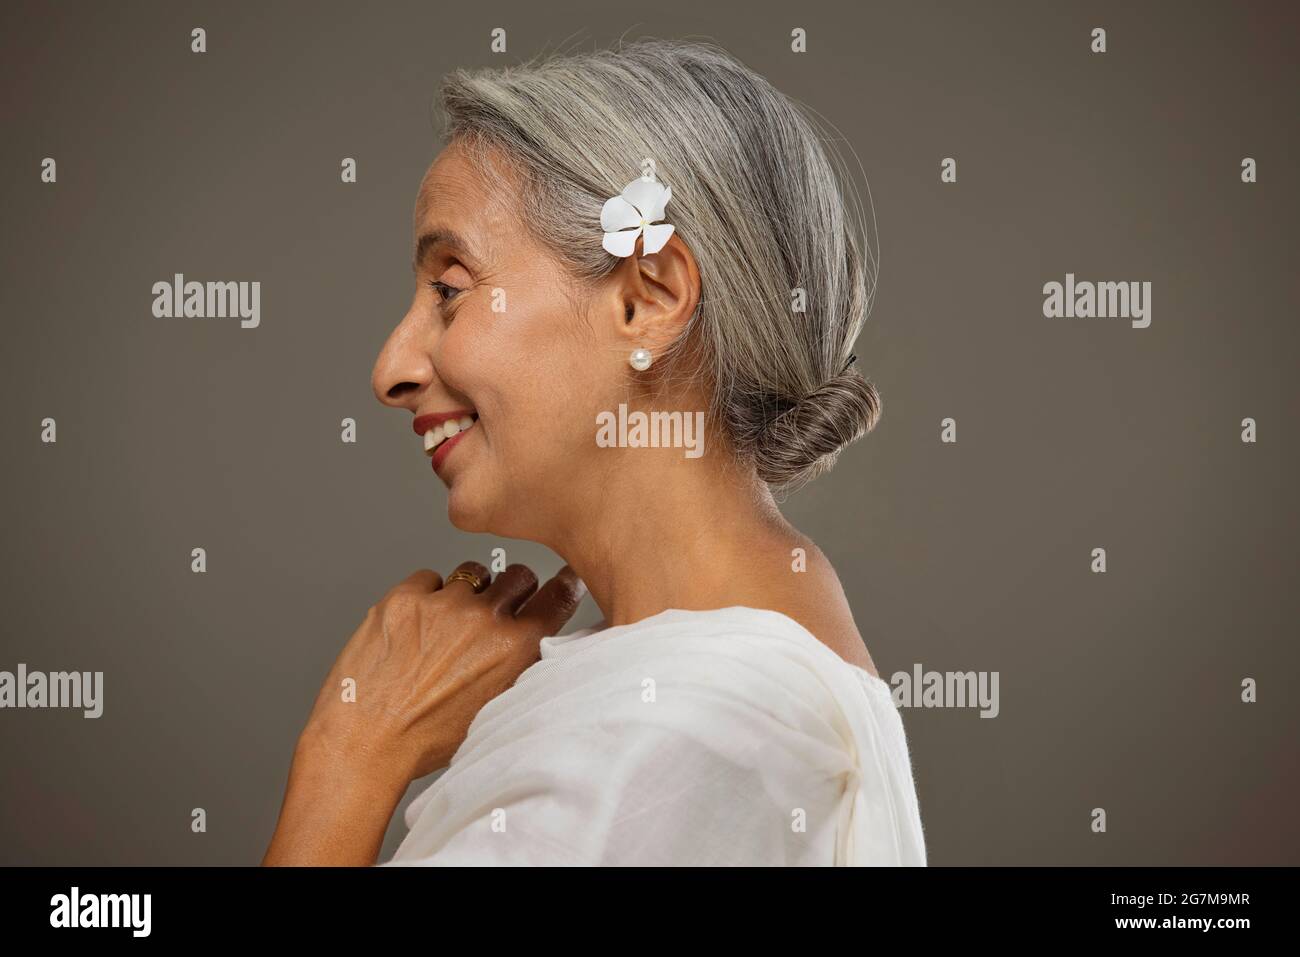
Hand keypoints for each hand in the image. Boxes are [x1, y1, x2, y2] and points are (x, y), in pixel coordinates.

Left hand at [262, 560, 584, 865]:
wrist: (364, 743)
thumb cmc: (424, 739)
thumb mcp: (495, 708)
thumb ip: (519, 666)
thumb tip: (533, 634)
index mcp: (516, 649)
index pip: (558, 595)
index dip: (563, 585)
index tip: (561, 580)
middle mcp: (484, 621)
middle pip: (518, 576)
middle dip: (511, 590)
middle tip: (493, 611)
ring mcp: (443, 605)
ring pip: (472, 574)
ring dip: (467, 593)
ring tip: (446, 627)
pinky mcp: (404, 598)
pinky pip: (428, 579)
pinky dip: (425, 597)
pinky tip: (415, 628)